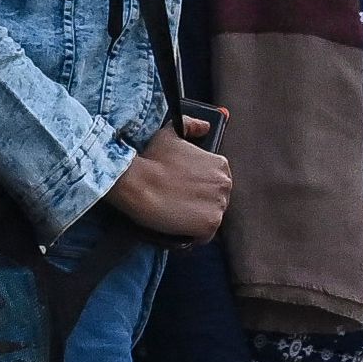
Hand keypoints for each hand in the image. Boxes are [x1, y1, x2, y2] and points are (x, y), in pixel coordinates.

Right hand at [102, 122, 231, 243]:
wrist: (137, 182)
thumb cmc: (151, 158)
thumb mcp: (171, 133)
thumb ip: (191, 126)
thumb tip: (204, 126)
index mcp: (220, 164)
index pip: (215, 183)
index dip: (198, 188)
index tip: (183, 189)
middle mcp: (225, 184)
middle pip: (215, 201)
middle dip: (199, 203)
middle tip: (177, 202)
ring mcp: (219, 205)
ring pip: (210, 218)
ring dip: (195, 219)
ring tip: (175, 214)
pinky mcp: (210, 224)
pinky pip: (204, 235)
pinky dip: (192, 234)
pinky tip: (177, 227)